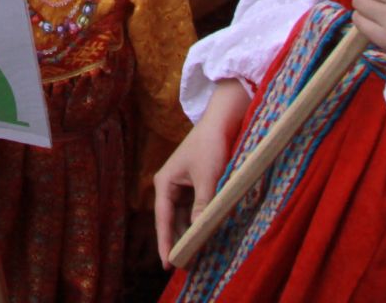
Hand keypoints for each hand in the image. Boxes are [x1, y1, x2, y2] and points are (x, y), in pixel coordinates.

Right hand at [154, 79, 247, 265]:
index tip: (168, 264)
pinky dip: (200, 220)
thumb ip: (202, 206)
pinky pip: (195, 208)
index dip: (166, 242)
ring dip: (190, 231)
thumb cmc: (211, 145)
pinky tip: (206, 233)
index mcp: (165, 182)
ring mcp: (183, 185)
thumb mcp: (208, 178)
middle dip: (179, 240)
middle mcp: (170, 185)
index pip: (163, 219)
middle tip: (186, 265)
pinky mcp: (196, 183)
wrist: (222, 120)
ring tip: (196, 254)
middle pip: (172, 220)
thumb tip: (199, 232)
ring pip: (185, 216)